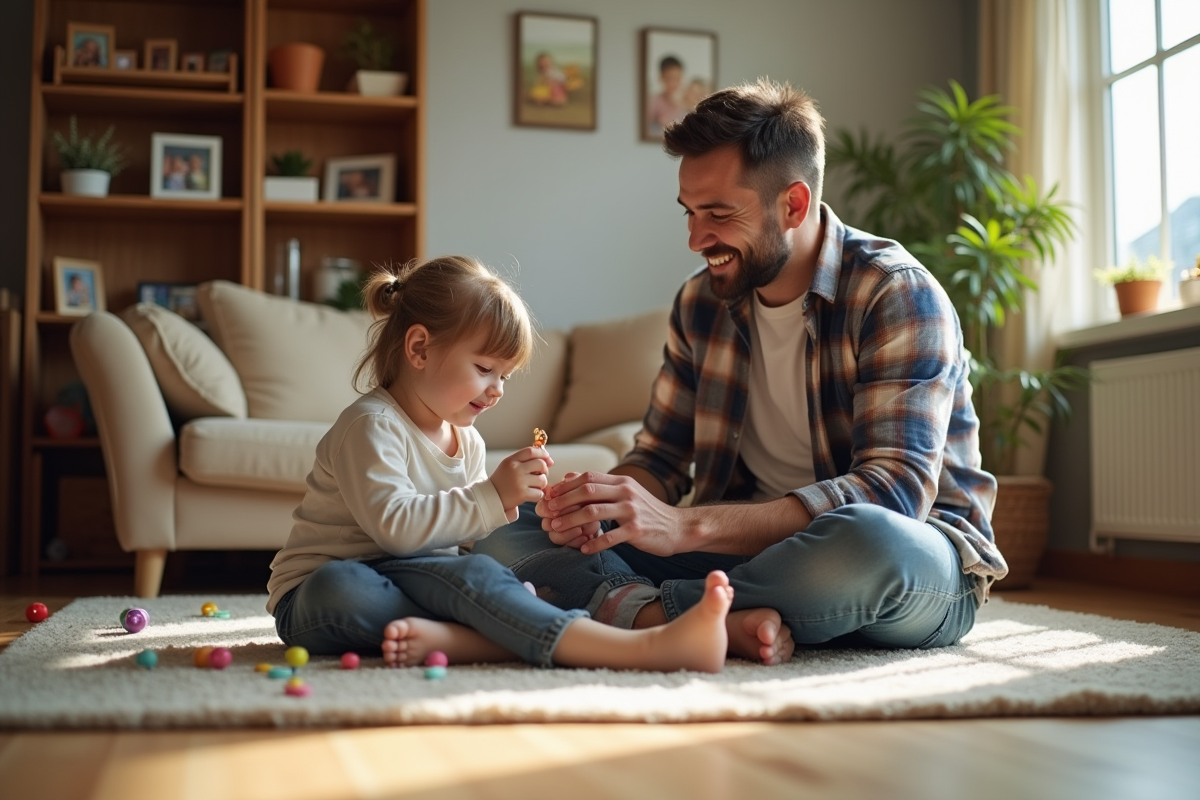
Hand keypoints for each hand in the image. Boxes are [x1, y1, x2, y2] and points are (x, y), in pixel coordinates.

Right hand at [490, 446, 552, 520]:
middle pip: (540, 464)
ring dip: (541, 484)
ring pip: (542, 479)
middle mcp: (515, 469)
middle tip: (540, 475)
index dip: (543, 454)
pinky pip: (540, 493)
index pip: (531, 451)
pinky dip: (538, 495)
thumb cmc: (502, 481)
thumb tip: (550, 460)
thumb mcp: (509, 466)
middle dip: (544, 470)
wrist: (489, 498)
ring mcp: (519, 482)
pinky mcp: (522, 494)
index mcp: (511, 460)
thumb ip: (526, 460)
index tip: (547, 459)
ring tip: (534, 486)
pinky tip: (531, 495)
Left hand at [540, 471, 687, 555]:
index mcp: (622, 482)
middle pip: (587, 492)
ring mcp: (632, 511)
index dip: (566, 486)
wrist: (677, 527)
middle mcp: (626, 492)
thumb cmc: (647, 511)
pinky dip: (593, 544)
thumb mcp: (626, 492)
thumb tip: (569, 476)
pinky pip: (609, 537)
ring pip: (594, 512)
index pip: (588, 478)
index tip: (550, 495)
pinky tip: (583, 549)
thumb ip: (600, 486)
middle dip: (564, 501)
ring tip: (557, 529)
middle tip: (549, 511)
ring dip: (572, 521)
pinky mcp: (637, 530)